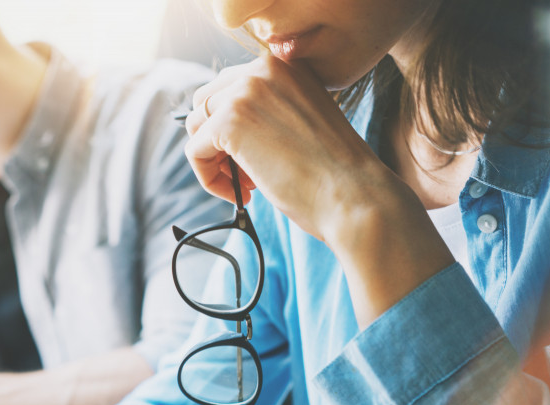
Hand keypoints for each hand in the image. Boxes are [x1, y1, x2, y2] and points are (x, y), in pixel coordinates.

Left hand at [185, 55, 453, 327]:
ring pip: (196, 128)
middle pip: (205, 103)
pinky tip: (242, 194)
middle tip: (245, 177)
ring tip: (246, 187)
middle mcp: (262, 68)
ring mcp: (244, 92)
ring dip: (213, 162)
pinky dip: (209, 179)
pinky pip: (194, 153)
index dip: (233, 129)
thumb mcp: (299, 122)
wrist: (354, 195)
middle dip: (217, 143)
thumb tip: (219, 127)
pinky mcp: (228, 123)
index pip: (230, 87)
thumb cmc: (334, 172)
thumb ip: (266, 111)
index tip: (255, 159)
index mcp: (284, 64)